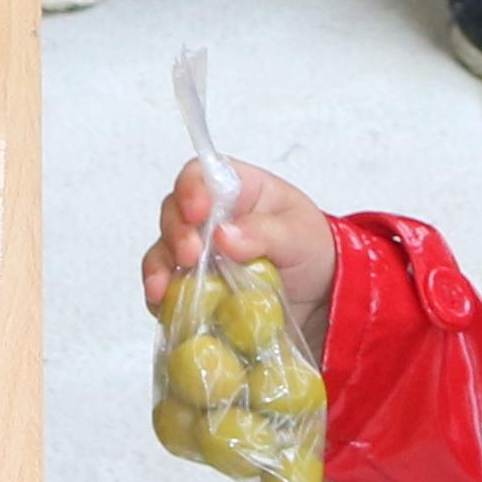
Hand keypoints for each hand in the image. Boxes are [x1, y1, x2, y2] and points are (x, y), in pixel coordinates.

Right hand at [139, 156, 335, 333]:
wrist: (321, 299)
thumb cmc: (313, 252)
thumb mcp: (300, 235)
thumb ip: (264, 232)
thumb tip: (223, 235)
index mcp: (238, 191)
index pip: (201, 175)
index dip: (191, 189)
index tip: (197, 212)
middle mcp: (211, 219)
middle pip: (174, 212)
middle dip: (176, 233)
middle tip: (190, 255)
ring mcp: (200, 254)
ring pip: (164, 251)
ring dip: (160, 267)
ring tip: (164, 288)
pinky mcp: (195, 288)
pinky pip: (168, 289)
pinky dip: (161, 297)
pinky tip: (163, 307)